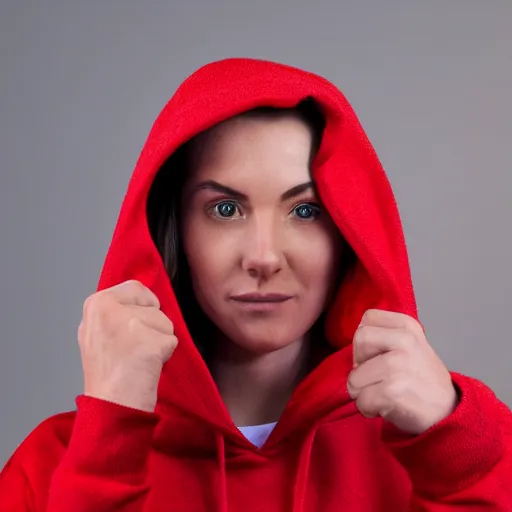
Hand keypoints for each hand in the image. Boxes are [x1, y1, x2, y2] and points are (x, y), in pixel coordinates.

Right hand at [78, 280, 177, 412]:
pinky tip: (146, 367)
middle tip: (133, 348)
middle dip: (152, 326)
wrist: (110, 405)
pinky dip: (165, 355)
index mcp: (95, 303)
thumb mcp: (99, 329)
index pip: (136, 286)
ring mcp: (129, 325)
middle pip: (154, 304)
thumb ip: (118, 309)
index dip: (143, 306)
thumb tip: (146, 294)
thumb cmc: (108, 371)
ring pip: (166, 322)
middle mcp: (108, 309)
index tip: (133, 328)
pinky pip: (172, 341)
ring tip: (138, 359)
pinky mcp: (149, 342)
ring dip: (159, 341)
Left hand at [347, 309, 457, 434]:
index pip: (368, 319)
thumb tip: (355, 345)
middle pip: (359, 341)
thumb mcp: (411, 345)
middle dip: (359, 364)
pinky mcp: (391, 390)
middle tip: (376, 377)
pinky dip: (368, 408)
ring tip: (382, 395)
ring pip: (354, 377)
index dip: (365, 341)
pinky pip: (362, 400)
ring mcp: (397, 365)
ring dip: (362, 392)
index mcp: (407, 325)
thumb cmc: (422, 379)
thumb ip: (385, 336)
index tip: (376, 356)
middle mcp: (404, 340)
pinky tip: (384, 407)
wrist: (449, 411)